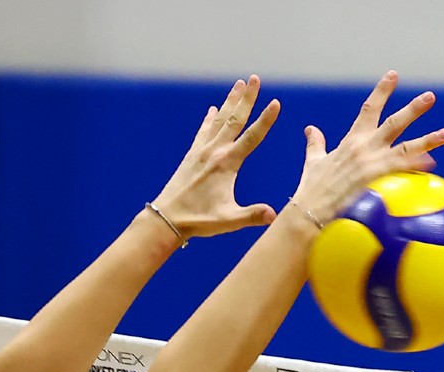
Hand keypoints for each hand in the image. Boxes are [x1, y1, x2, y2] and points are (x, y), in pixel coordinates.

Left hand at [149, 76, 281, 237]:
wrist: (168, 218)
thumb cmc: (199, 220)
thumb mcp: (228, 221)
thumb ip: (252, 215)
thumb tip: (274, 216)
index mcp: (226, 163)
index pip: (251, 137)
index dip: (265, 120)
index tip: (276, 103)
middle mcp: (214, 151)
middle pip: (234, 119)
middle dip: (247, 98)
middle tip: (255, 78)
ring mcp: (201, 151)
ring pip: (219, 120)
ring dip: (231, 101)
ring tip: (239, 84)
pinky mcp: (192, 155)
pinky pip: (204, 131)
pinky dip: (210, 118)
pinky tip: (214, 109)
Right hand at [289, 71, 443, 224]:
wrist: (311, 212)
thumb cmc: (311, 190)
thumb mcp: (313, 162)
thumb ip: (315, 144)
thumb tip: (310, 129)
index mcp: (352, 141)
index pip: (369, 109)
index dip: (382, 91)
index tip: (393, 75)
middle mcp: (365, 148)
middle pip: (394, 122)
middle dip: (414, 109)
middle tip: (430, 96)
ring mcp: (373, 165)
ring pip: (407, 147)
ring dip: (428, 140)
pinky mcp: (378, 182)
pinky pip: (403, 172)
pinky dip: (418, 168)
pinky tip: (433, 164)